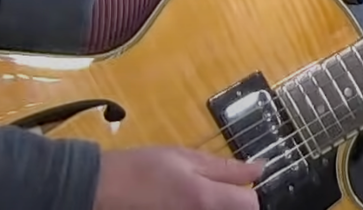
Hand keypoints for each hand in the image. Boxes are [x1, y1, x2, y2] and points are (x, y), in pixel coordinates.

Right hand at [94, 147, 261, 209]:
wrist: (103, 190)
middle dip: (232, 203)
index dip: (248, 192)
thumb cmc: (143, 168)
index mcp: (207, 199)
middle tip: (211, 192)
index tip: (235, 185)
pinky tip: (182, 205)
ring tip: (190, 198)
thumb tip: (259, 168)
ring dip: (216, 207)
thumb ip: (225, 167)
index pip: (252, 205)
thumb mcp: (184, 157)